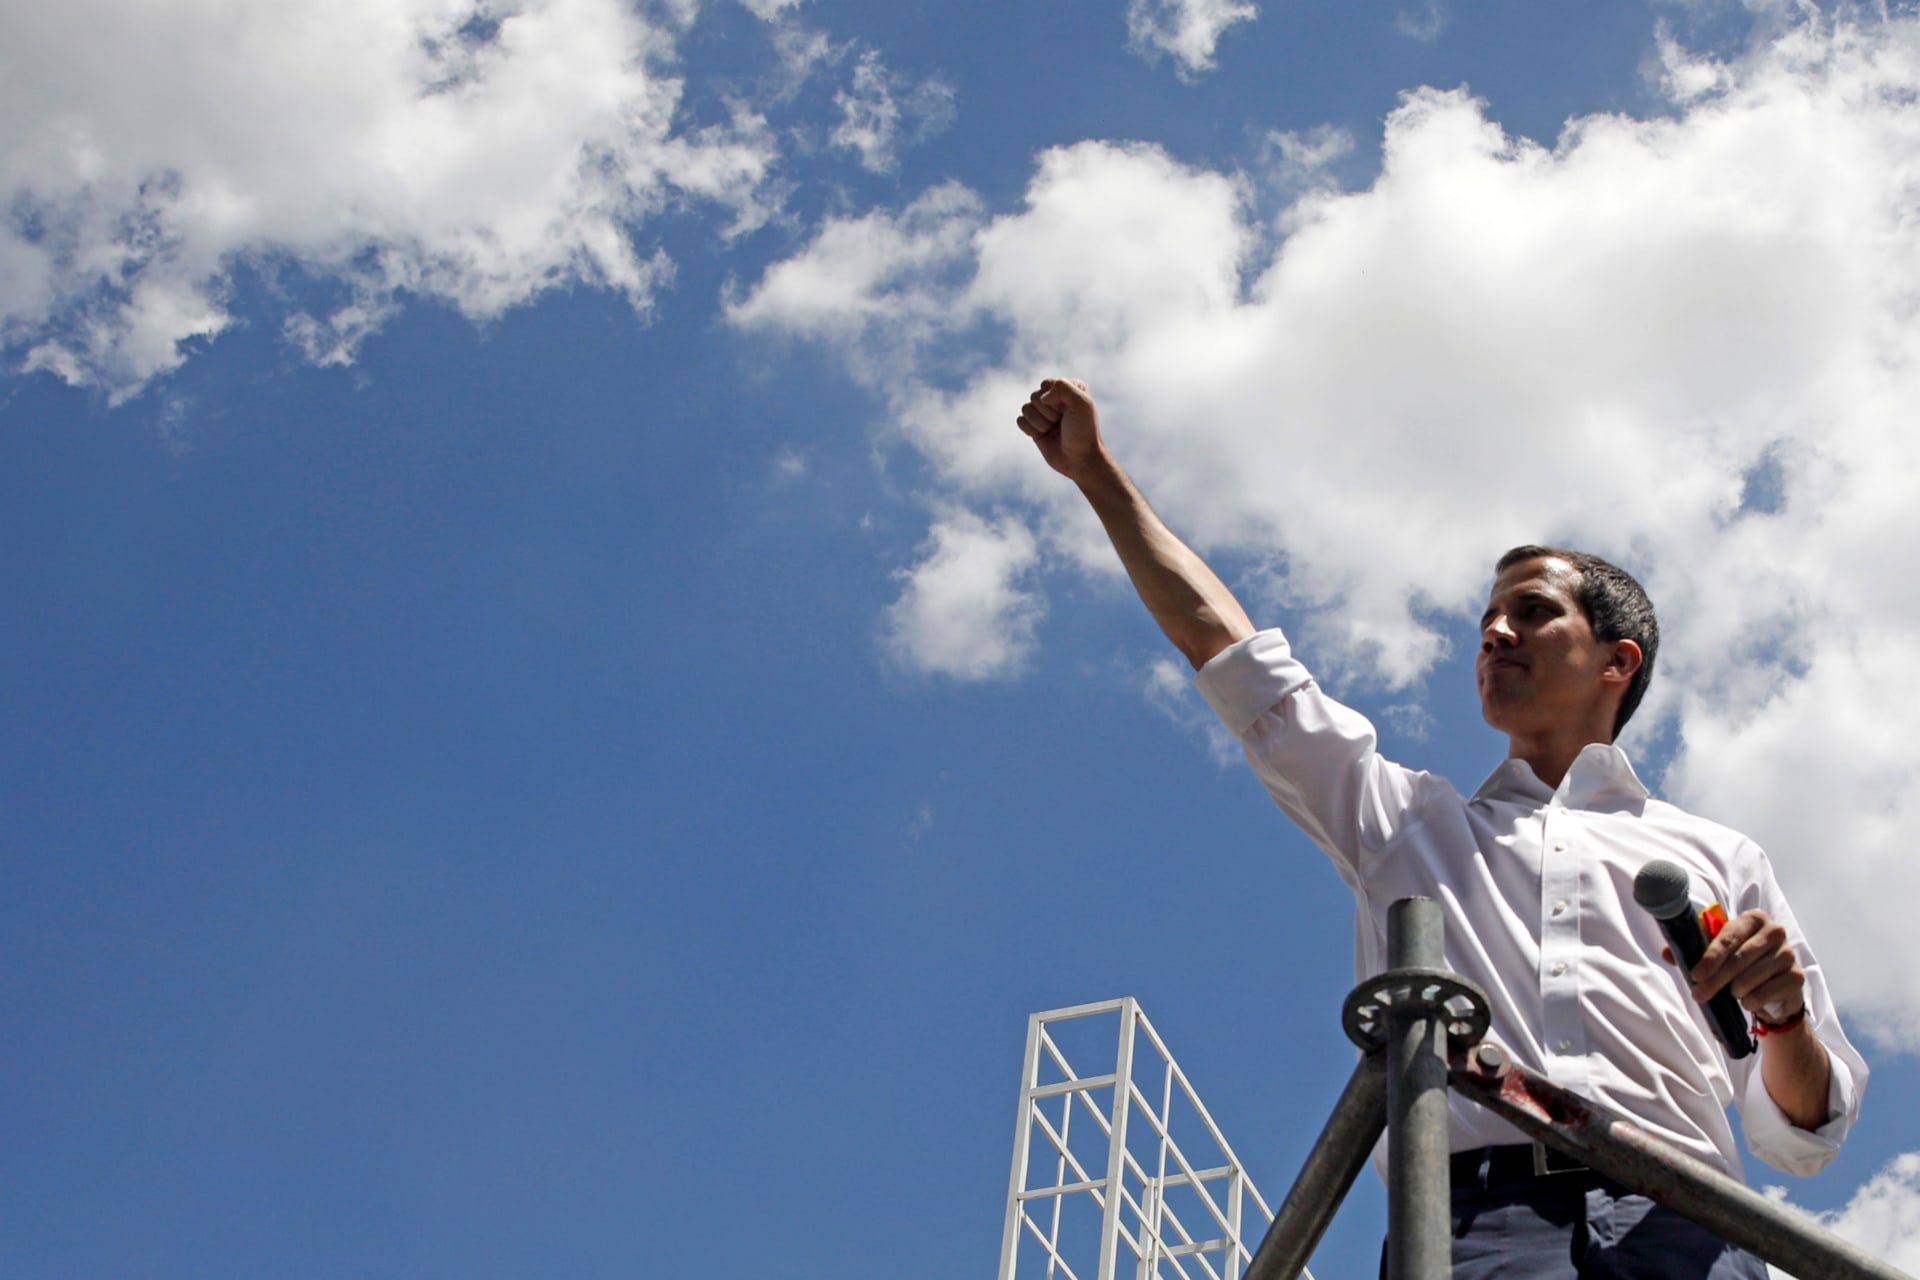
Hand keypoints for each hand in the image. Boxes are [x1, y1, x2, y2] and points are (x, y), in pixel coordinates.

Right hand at [1017, 377, 1108, 482]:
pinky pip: (1020, 420)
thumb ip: (1063, 388)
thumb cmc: (1083, 431)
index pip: (1046, 384)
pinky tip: (1043, 435)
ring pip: (1026, 408)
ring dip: (1040, 422)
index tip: (1067, 411)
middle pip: (1034, 396)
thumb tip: (1042, 397)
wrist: (1080, 459)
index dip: (1054, 399)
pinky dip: (1031, 430)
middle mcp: (1055, 398)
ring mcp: (1043, 412)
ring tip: (1053, 429)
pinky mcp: (1034, 427)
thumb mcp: (1082, 404)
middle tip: (1061, 422)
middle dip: (1047, 412)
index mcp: (1069, 387)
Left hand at [1681, 908, 1807, 1026]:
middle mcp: (1775, 931)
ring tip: (1732, 993)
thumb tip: (1668, 953)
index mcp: (1753, 918)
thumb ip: (1694, 950)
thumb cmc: (1742, 965)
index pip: (1727, 937)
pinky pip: (1766, 993)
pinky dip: (1751, 1001)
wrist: (1775, 990)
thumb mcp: (1719, 954)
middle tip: (1698, 994)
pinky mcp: (1798, 976)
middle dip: (1715, 980)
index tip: (1695, 975)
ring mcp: (1789, 953)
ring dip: (1735, 991)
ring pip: (1750, 978)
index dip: (1709, 958)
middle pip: (1737, 959)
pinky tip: (1748, 1001)